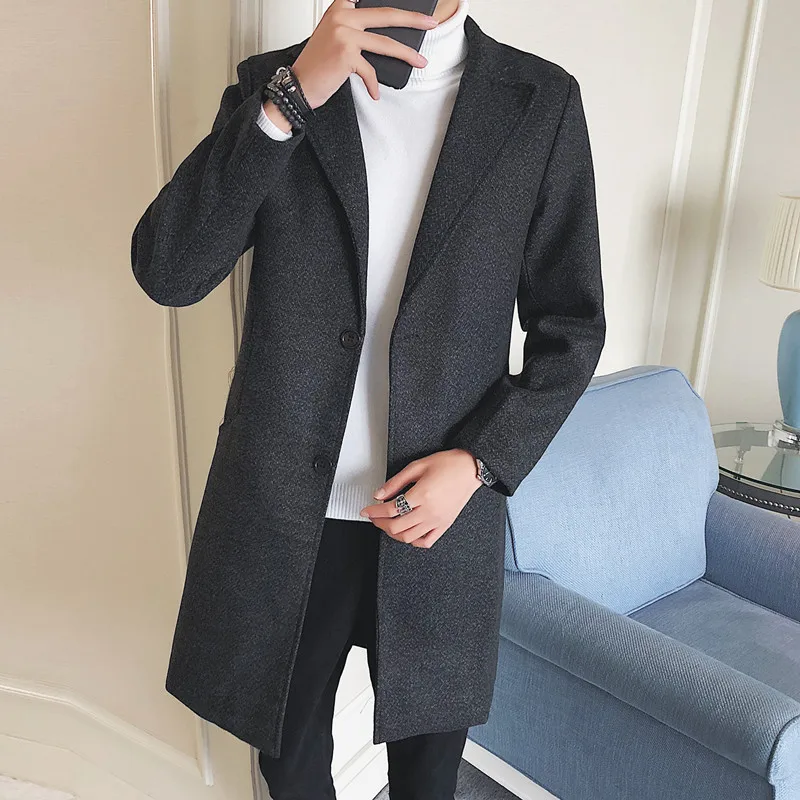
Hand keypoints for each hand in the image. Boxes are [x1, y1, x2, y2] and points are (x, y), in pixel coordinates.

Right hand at [290, 0, 438, 106]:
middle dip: (413, 20)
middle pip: (386, 15)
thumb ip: (359, 29)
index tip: (416, 7)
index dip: (397, 6)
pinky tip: (375, 92)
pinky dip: (374, 84)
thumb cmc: (319, 64)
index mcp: (341, 6)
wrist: (299, 85)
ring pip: (385, 43)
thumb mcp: (336, 36)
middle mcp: (342, 15)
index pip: (374, 3)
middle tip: (431, 23)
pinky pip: (371, 70)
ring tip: (420, 62)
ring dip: (407, 55)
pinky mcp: (346, 54)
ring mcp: (344, 33)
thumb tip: (391, 36)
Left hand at [359, 449, 482, 548]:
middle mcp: (429, 511)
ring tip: (387, 524)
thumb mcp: (417, 466)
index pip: (390, 509)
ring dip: (393, 533)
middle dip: (380, 523)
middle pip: (396, 526)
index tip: (367, 510)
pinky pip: (426, 541)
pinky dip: (413, 541)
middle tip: (374, 517)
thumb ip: (396, 482)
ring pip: (408, 537)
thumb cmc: (448, 464)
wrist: (470, 468)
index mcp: (421, 495)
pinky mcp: (444, 525)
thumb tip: (380, 493)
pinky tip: (407, 534)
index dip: (374, 511)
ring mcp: (437, 520)